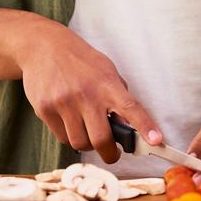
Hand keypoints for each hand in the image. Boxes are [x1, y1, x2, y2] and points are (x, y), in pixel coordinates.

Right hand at [16, 26, 162, 163]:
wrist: (43, 47)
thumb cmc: (80, 60)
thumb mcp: (105, 70)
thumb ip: (117, 96)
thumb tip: (126, 126)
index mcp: (106, 83)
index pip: (131, 108)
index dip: (145, 126)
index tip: (156, 141)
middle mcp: (86, 94)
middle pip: (101, 139)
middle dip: (109, 153)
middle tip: (111, 152)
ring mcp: (63, 102)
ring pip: (80, 143)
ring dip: (87, 143)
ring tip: (86, 129)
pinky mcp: (45, 109)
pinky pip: (62, 137)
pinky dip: (69, 135)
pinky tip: (69, 120)